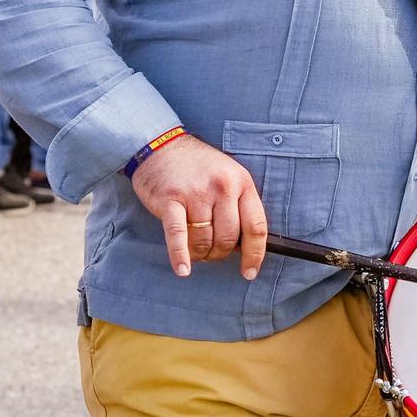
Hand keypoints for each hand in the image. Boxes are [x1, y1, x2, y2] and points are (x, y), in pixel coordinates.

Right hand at [130, 134, 267, 279]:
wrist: (160, 144)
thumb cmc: (196, 166)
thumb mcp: (227, 176)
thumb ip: (238, 205)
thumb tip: (244, 247)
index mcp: (241, 181)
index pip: (256, 227)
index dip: (255, 255)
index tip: (249, 272)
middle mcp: (222, 187)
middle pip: (228, 239)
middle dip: (219, 254)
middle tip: (210, 253)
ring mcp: (196, 193)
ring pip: (204, 241)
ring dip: (199, 254)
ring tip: (194, 250)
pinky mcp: (171, 199)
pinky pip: (179, 235)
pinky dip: (180, 255)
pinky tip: (182, 269)